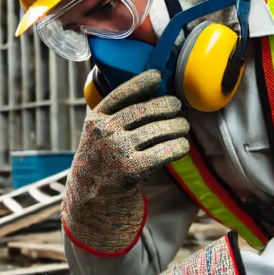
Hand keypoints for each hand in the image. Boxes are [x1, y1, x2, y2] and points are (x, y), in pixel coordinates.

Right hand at [62, 70, 189, 254]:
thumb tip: (151, 90)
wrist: (90, 197)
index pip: (121, 94)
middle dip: (167, 105)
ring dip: (177, 126)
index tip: (157, 77)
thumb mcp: (97, 133)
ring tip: (183, 126)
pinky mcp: (132, 169)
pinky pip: (163, 152)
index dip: (140, 83)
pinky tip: (183, 146)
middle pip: (145, 111)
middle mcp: (105, 132)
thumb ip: (115, 114)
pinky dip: (178, 146)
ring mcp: (118, 151)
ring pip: (158, 130)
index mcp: (96, 119)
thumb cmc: (101, 159)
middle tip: (177, 106)